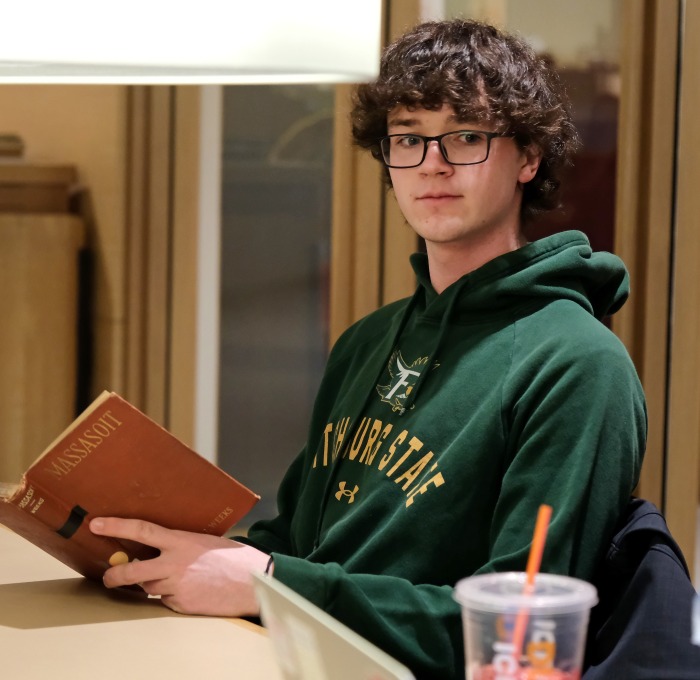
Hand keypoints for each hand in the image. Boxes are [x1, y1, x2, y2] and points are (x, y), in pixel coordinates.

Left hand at [90, 517, 268, 616]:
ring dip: (153, 585)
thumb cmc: (232, 558)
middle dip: (115, 574)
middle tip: (109, 575)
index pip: (142, 531)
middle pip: (131, 571)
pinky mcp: (182, 605)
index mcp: (181, 541)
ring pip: (149, 588)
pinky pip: (166, 601)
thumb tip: (159, 548)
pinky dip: (173, 597)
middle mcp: (175, 564)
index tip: (96, 524)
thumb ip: (179, 544)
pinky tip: (191, 590)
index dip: (116, 526)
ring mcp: (176, 586)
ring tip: (174, 579)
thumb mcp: (204, 541)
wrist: (254, 581)